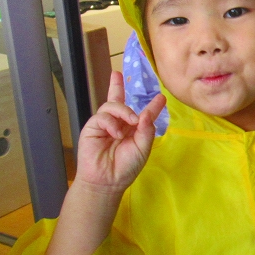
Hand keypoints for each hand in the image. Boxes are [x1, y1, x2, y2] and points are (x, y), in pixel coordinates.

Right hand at [75, 71, 165, 192]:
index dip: (152, 105)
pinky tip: (116, 133)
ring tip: (132, 122)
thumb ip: (146, 129)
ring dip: (124, 110)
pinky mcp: (93, 128)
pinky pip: (102, 116)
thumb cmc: (127, 166)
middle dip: (117, 86)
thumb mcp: (143, 147)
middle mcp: (119, 124)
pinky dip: (111, 122)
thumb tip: (146, 113)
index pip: (143, 113)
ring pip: (112, 105)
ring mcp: (105, 125)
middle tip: (118, 74)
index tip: (161, 97)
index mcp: (134, 130)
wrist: (108, 180)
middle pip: (118, 101)